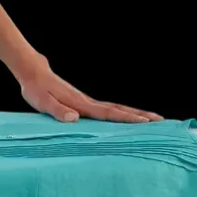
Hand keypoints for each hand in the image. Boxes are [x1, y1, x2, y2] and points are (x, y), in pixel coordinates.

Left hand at [15, 56, 162, 123]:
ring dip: (134, 114)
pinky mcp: (83, 102)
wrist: (34, 73)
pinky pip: (106, 109)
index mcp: (81, 104)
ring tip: (152, 120)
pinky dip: (120, 113)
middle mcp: (88, 102)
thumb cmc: (35, 89)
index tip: (146, 123)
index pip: (108, 113)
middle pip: (119, 109)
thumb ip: (57, 111)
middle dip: (140, 116)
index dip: (127, 119)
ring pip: (115, 108)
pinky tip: (125, 118)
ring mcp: (87, 101)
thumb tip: (74, 119)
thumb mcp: (42, 102)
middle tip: (163, 121)